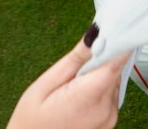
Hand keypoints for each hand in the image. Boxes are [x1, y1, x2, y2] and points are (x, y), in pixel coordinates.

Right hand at [7, 40, 128, 128]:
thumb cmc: (31, 121)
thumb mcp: (46, 84)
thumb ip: (76, 59)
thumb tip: (96, 33)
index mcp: (88, 98)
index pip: (116, 63)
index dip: (116, 42)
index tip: (111, 28)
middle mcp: (105, 111)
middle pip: (113, 71)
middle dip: (99, 62)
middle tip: (75, 69)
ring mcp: (110, 120)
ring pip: (113, 82)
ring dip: (98, 77)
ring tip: (73, 88)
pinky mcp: (110, 123)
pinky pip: (110, 96)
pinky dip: (98, 90)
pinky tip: (79, 98)